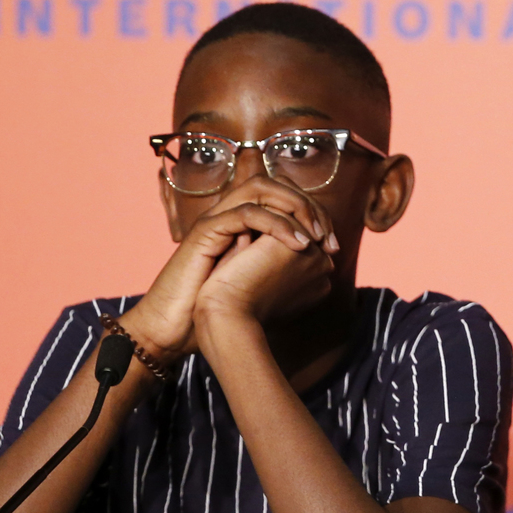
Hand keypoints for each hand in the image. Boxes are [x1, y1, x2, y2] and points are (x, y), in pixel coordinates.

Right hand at [123, 176, 337, 362]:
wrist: (179, 328)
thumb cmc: (219, 310)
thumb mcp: (265, 281)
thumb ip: (288, 265)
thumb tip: (322, 260)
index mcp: (246, 222)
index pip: (287, 195)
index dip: (315, 214)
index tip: (334, 246)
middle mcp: (231, 213)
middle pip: (278, 184)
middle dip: (310, 208)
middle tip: (328, 239)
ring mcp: (217, 217)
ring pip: (261, 187)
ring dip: (295, 208)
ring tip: (314, 238)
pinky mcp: (206, 230)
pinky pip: (245, 212)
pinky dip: (276, 225)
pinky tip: (297, 245)